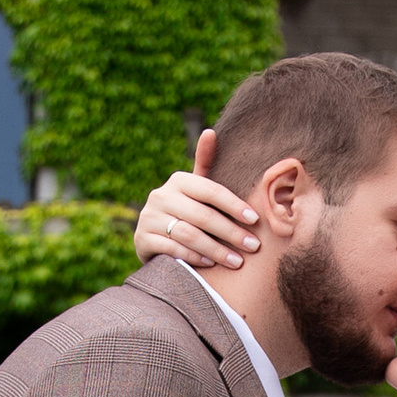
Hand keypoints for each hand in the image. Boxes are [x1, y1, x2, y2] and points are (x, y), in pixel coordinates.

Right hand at [136, 129, 259, 272]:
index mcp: (178, 181)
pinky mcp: (142, 239)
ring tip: (237, 261)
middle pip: (202, 215)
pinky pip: (172, 249)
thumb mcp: (195, 190)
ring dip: (216, 250)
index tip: (255, 219)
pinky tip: (211, 264)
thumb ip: (205, 164)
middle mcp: (160, 196)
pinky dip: (193, 257)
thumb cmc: (186, 212)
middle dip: (231, 232)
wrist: (154, 240)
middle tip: (253, 246)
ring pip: (189, 234)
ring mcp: (148, 218)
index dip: (234, 205)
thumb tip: (210, 132)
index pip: (211, 190)